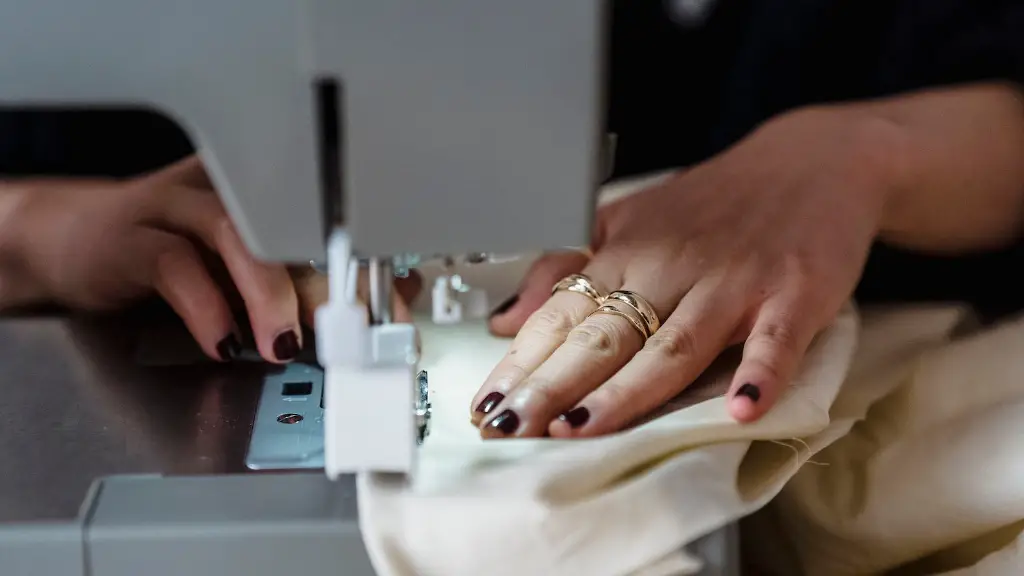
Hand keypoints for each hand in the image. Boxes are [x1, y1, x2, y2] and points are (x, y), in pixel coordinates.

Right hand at [0, 156, 419, 361]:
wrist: (73, 240)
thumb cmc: (172, 253)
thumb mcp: (245, 268)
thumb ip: (304, 281)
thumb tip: (380, 304)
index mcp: (262, 190)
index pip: (327, 224)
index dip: (365, 271)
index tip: (393, 316)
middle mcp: (224, 187)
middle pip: (290, 224)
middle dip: (331, 286)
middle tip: (356, 334)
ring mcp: (175, 206)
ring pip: (234, 232)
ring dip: (269, 294)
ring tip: (287, 343)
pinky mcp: (131, 237)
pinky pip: (173, 264)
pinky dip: (205, 306)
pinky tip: (223, 342)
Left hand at [471, 107, 901, 436]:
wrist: (813, 161)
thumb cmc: (716, 202)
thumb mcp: (630, 219)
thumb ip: (568, 267)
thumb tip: (508, 320)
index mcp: (628, 253)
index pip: (562, 316)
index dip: (521, 362)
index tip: (486, 405)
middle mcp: (673, 267)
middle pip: (604, 335)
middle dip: (552, 384)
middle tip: (511, 426)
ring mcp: (734, 283)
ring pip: (674, 345)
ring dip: (627, 389)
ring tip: (584, 427)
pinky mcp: (794, 294)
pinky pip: (776, 339)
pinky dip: (760, 373)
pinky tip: (739, 408)